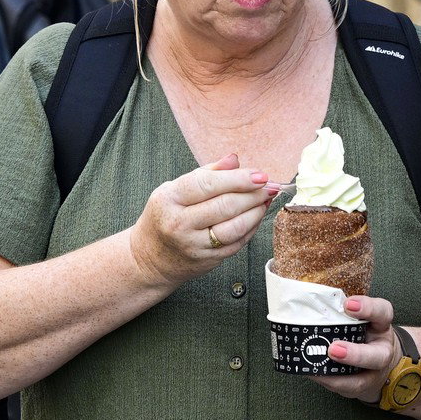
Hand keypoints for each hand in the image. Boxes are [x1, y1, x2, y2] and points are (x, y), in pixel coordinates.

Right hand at [128, 153, 274, 286]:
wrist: (150, 257)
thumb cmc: (165, 216)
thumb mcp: (175, 189)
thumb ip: (206, 173)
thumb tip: (234, 159)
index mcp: (169, 199)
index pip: (208, 184)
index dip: (238, 178)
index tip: (260, 174)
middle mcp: (179, 223)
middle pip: (225, 205)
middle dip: (253, 194)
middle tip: (269, 186)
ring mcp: (193, 244)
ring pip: (234, 227)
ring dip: (256, 212)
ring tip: (265, 200)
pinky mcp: (207, 260)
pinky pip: (236, 243)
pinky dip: (251, 228)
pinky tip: (257, 216)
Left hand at [307, 295, 400, 403]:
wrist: (375, 360)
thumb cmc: (360, 331)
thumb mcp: (359, 316)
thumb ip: (341, 310)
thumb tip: (307, 302)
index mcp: (381, 325)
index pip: (382, 312)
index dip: (367, 308)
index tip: (348, 305)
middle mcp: (381, 350)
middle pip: (377, 356)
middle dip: (355, 355)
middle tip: (333, 349)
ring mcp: (372, 373)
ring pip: (361, 380)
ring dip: (338, 376)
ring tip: (316, 368)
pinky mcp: (360, 387)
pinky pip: (344, 388)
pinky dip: (327, 382)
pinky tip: (312, 373)